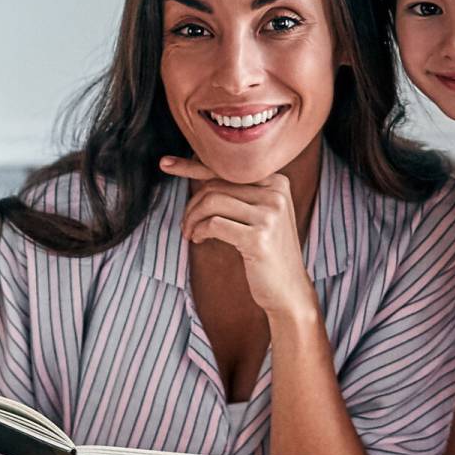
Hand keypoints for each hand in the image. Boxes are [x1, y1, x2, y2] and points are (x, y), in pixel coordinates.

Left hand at [160, 156, 314, 315]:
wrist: (289, 290)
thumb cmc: (267, 253)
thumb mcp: (258, 216)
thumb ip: (236, 194)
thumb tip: (196, 171)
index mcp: (277, 182)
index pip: (227, 168)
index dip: (192, 165)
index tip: (165, 164)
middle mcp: (276, 193)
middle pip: (215, 185)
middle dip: (192, 205)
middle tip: (185, 225)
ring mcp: (270, 214)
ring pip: (212, 202)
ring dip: (192, 219)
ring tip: (190, 233)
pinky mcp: (259, 237)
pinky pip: (214, 224)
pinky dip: (199, 231)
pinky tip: (198, 240)